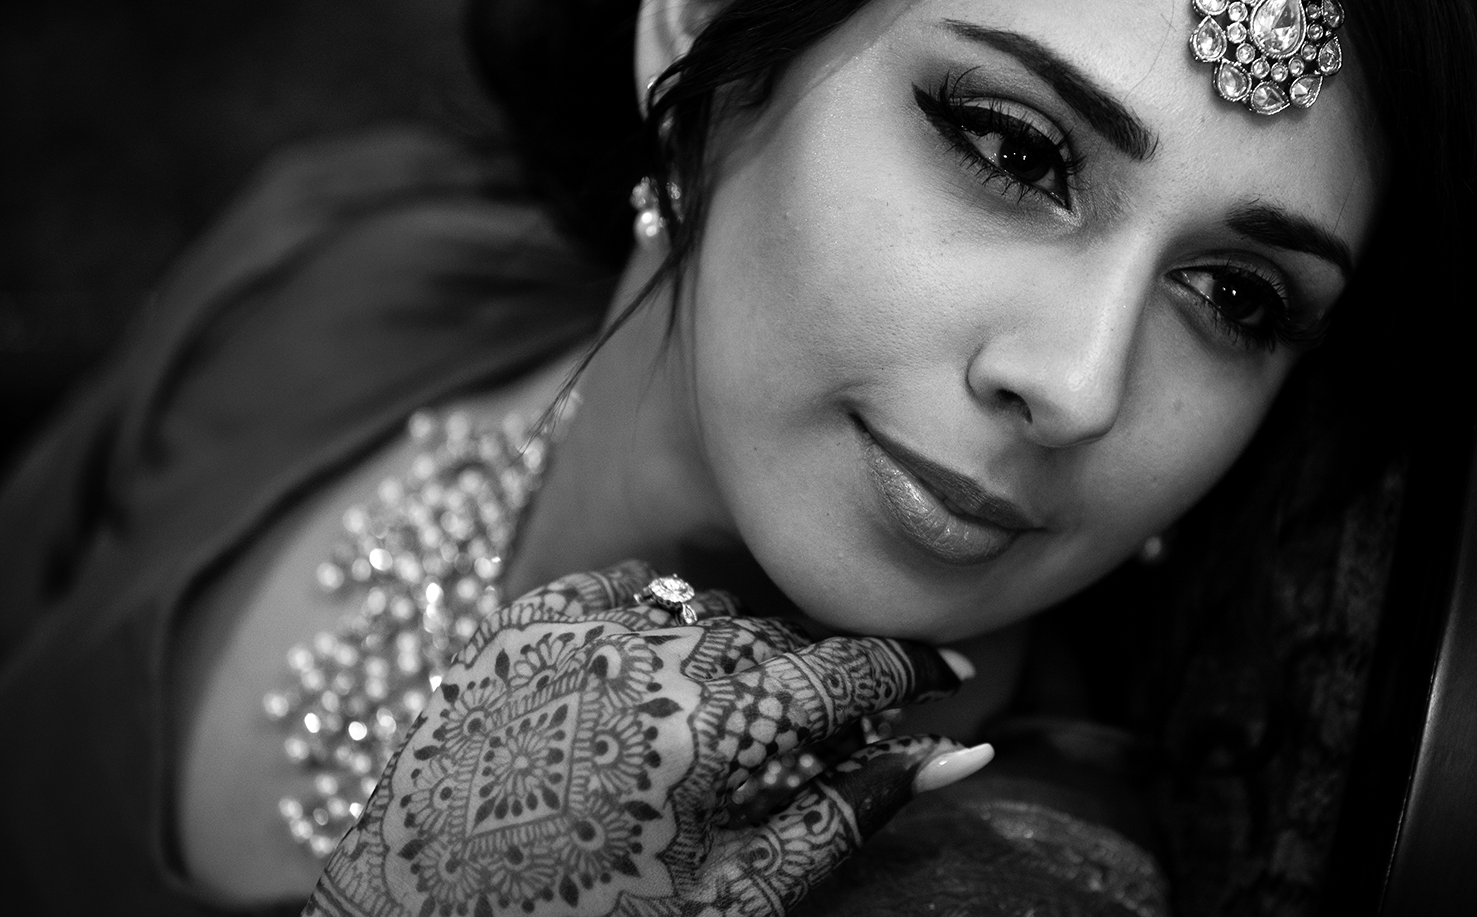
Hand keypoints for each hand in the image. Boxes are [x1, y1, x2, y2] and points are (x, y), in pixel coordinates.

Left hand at [305, 561, 986, 916]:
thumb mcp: (738, 896)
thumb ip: (847, 815)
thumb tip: (955, 759)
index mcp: (713, 734)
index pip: (850, 666)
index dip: (909, 669)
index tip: (941, 677)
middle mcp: (650, 659)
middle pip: (781, 638)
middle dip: (813, 684)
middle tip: (816, 743)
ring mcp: (578, 632)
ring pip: (706, 610)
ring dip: (733, 657)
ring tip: (711, 737)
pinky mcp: (521, 624)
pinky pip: (625, 589)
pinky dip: (653, 625)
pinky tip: (646, 685)